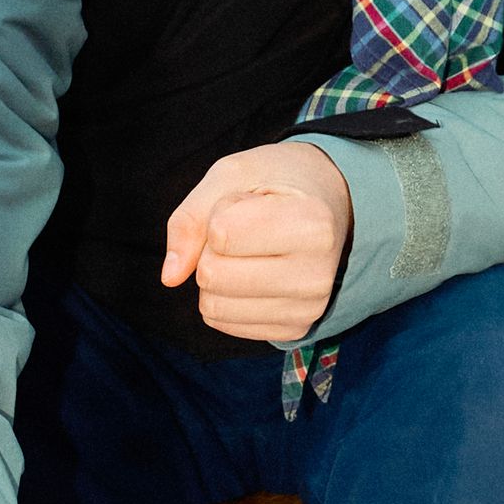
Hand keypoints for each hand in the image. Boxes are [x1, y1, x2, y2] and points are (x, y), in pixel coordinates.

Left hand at [159, 138, 354, 343]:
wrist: (333, 204)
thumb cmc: (279, 182)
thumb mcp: (233, 174)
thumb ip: (190, 217)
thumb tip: (170, 277)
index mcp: (313, 225)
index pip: (220, 234)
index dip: (221, 211)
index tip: (252, 202)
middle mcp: (317, 275)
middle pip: (212, 275)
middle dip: (214, 248)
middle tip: (249, 228)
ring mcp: (308, 308)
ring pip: (213, 306)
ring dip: (218, 273)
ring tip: (253, 249)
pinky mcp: (295, 329)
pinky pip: (223, 322)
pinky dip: (226, 296)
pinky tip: (257, 272)